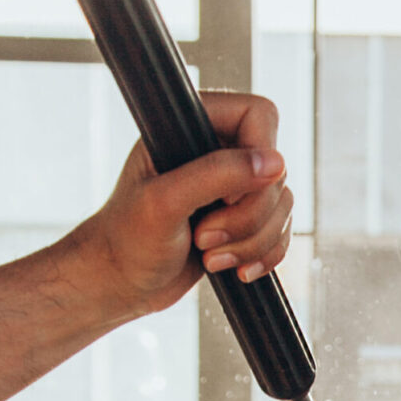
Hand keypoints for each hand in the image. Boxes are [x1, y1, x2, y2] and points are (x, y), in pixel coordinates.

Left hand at [68, 92, 294, 325]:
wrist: (120, 283)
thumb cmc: (126, 240)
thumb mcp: (166, 203)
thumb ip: (217, 175)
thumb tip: (275, 163)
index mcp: (193, 126)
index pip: (259, 117)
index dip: (260, 157)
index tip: (229, 198)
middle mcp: (217, 151)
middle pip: (276, 171)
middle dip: (248, 217)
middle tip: (205, 236)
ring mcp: (232, 189)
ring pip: (281, 206)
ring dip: (253, 242)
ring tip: (209, 255)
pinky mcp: (242, 222)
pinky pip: (280, 233)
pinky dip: (264, 256)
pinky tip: (235, 270)